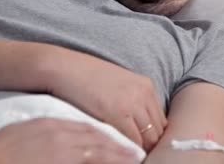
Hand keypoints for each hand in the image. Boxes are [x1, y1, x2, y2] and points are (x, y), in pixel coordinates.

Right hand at [0, 118, 138, 163]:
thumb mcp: (23, 130)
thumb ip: (42, 131)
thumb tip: (50, 135)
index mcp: (52, 126)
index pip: (85, 128)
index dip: (104, 136)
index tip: (117, 141)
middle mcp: (61, 135)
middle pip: (96, 138)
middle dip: (117, 146)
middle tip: (136, 152)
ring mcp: (62, 151)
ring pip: (97, 152)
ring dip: (117, 156)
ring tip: (134, 159)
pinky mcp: (61, 161)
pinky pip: (88, 162)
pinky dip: (104, 163)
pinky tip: (117, 163)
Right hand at [44, 49, 166, 151]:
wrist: (63, 67)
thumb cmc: (84, 78)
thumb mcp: (117, 85)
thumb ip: (131, 102)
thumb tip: (137, 127)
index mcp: (145, 85)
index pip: (160, 121)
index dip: (152, 136)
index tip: (141, 145)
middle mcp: (143, 93)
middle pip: (157, 131)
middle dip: (148, 145)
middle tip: (134, 154)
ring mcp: (132, 102)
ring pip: (148, 139)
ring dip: (139, 150)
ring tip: (126, 156)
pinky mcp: (118, 113)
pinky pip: (132, 141)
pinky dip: (128, 150)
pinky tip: (118, 152)